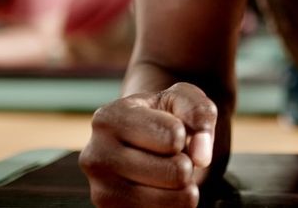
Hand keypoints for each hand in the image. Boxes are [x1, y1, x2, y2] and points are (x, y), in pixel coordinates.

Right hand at [80, 82, 217, 207]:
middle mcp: (96, 156)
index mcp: (109, 118)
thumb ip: (199, 114)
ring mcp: (101, 190)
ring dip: (183, 187)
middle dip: (187, 163)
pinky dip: (173, 204)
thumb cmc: (163, 117)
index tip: (173, 130)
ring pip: (173, 199)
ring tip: (167, 172)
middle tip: (173, 156)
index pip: (174, 135)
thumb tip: (201, 156)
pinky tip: (160, 189)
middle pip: (177, 172)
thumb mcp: (183, 99)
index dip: (186, 134)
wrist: (140, 143)